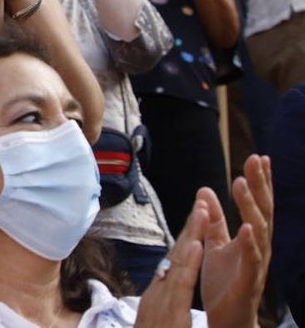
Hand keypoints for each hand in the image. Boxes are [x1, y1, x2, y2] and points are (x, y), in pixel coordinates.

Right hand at [135, 195, 206, 327]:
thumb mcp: (154, 322)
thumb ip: (158, 306)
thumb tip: (163, 286)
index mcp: (156, 298)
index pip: (174, 262)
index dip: (186, 239)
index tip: (196, 218)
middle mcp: (157, 295)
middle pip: (175, 255)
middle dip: (190, 228)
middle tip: (202, 202)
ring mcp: (161, 302)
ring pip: (179, 263)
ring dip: (192, 235)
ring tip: (203, 213)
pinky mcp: (170, 313)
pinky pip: (181, 285)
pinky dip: (189, 263)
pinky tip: (197, 246)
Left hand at [201, 155, 272, 327]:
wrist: (227, 319)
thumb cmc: (224, 282)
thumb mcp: (214, 244)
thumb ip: (213, 219)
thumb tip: (206, 190)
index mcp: (250, 238)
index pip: (256, 204)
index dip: (259, 182)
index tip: (258, 156)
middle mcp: (258, 248)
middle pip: (262, 211)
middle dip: (260, 185)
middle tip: (255, 159)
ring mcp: (256, 264)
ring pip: (258, 231)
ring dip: (250, 206)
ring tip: (242, 183)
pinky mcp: (249, 282)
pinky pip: (252, 260)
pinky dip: (250, 242)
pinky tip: (246, 226)